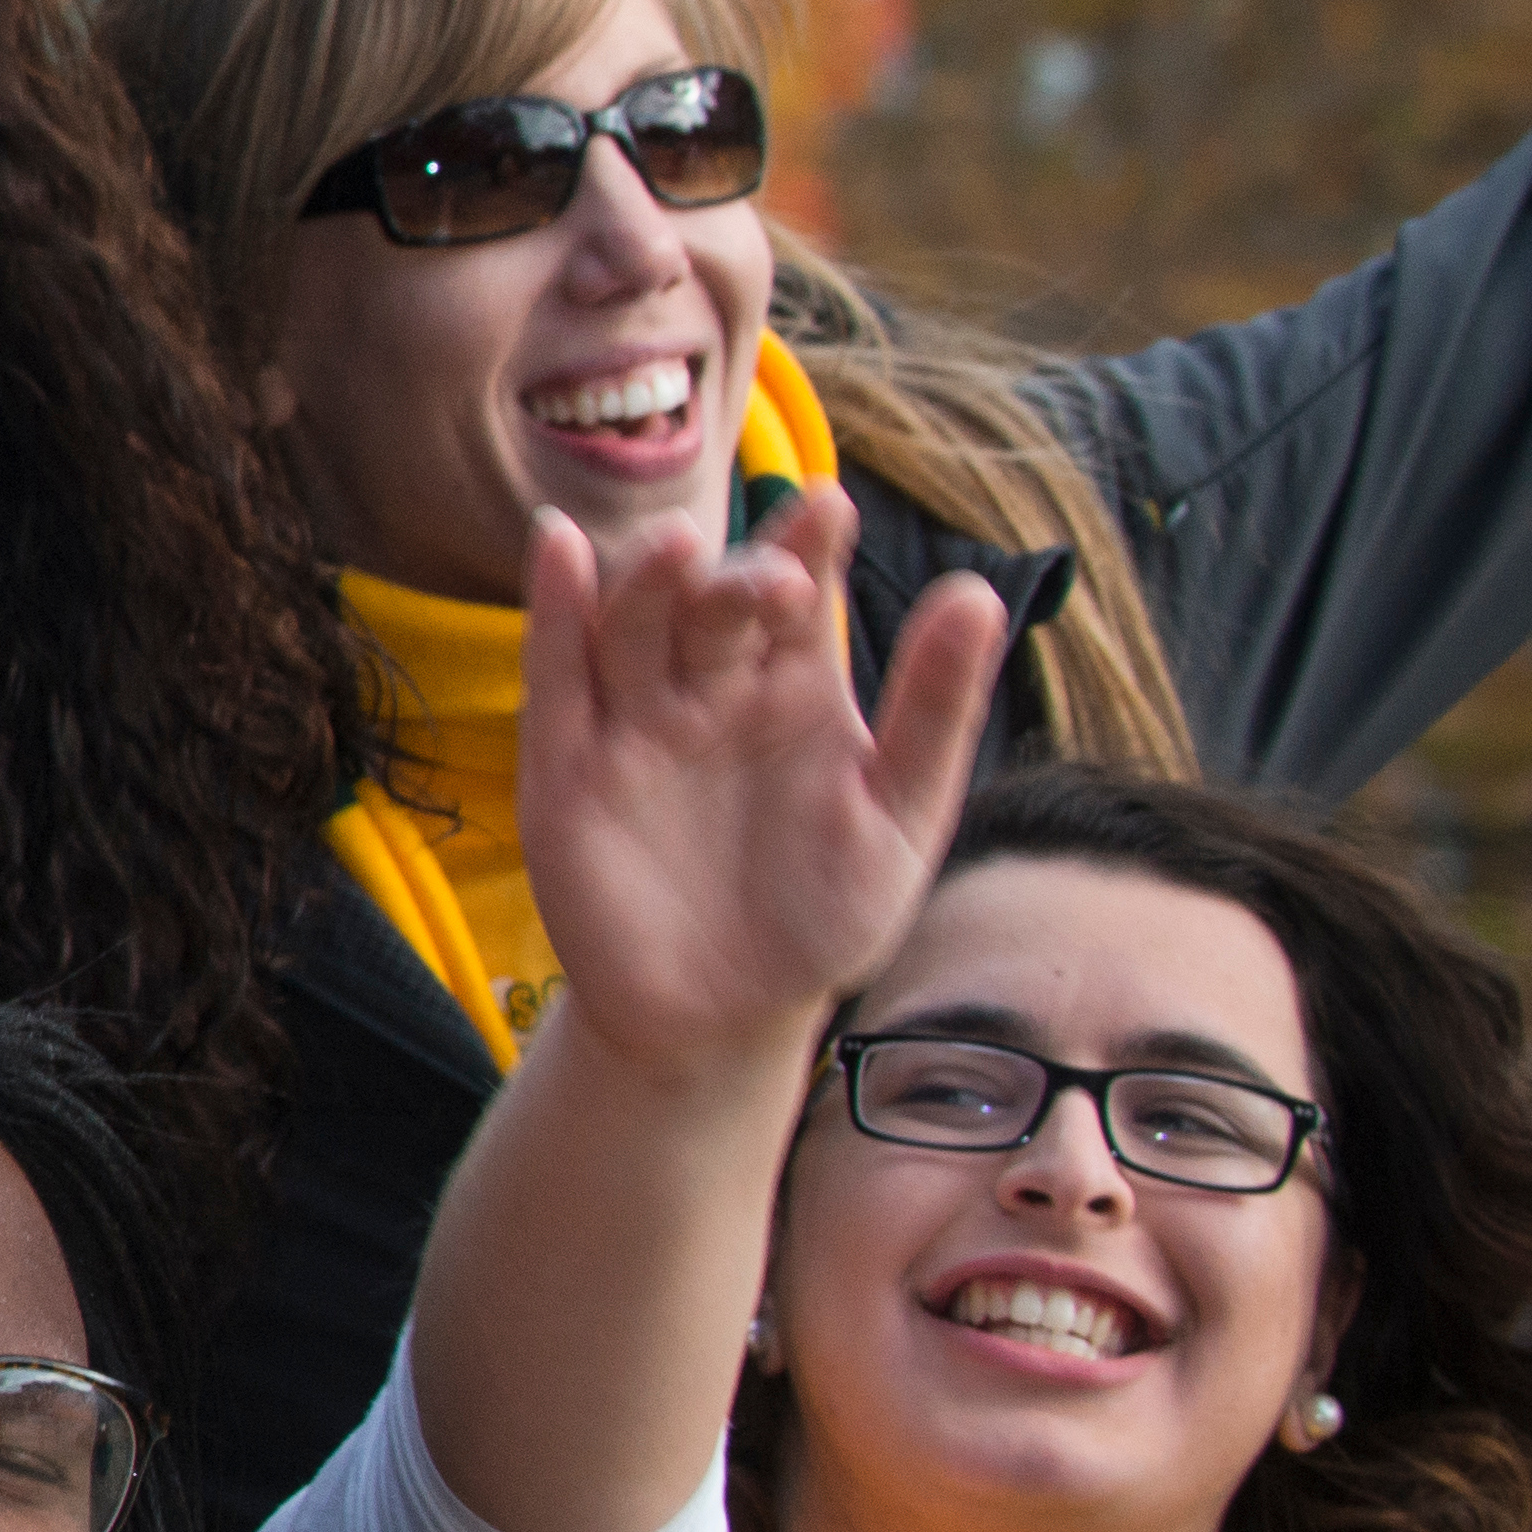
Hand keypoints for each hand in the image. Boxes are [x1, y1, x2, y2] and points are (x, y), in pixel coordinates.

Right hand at [514, 483, 1004, 1080]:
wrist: (723, 1021)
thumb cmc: (823, 919)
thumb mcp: (902, 816)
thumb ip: (934, 708)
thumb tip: (979, 591)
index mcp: (792, 688)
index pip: (797, 593)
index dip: (808, 547)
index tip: (831, 510)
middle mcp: (709, 688)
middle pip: (709, 602)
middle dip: (734, 580)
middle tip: (769, 583)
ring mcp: (633, 723)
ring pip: (631, 624)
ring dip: (645, 579)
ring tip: (674, 550)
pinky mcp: (564, 767)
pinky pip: (555, 675)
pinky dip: (552, 608)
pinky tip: (561, 546)